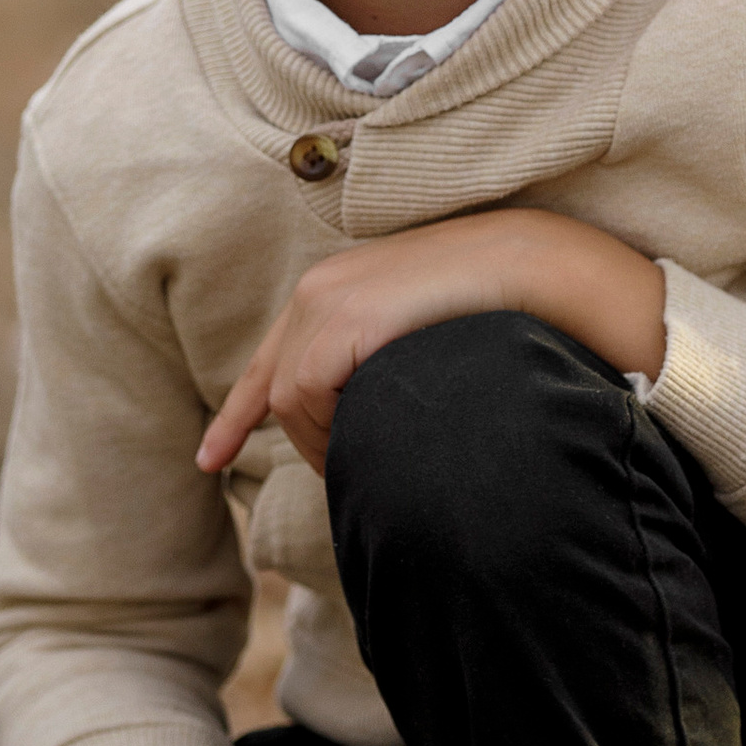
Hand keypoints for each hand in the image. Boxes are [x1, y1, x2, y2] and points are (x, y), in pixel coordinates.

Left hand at [197, 210, 666, 478]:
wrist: (535, 269)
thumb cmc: (497, 310)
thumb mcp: (423, 341)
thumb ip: (384, 370)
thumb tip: (365, 425)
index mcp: (337, 286)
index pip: (272, 358)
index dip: (237, 411)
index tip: (210, 458)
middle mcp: (320, 287)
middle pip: (272, 383)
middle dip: (269, 434)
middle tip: (298, 477)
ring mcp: (328, 298)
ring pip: (288, 397)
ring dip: (316, 441)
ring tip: (360, 466)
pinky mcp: (345, 317)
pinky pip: (305, 393)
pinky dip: (321, 428)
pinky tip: (356, 447)